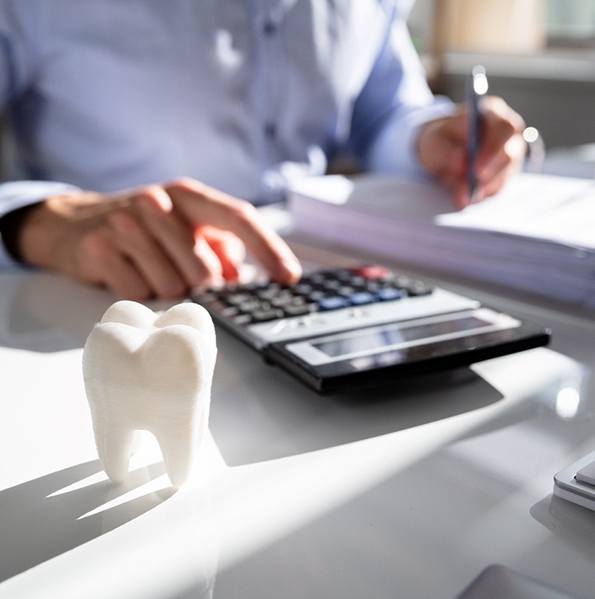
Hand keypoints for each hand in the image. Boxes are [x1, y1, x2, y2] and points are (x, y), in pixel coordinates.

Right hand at [18, 178, 301, 298]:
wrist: (73, 223)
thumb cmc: (144, 230)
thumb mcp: (185, 227)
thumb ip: (219, 248)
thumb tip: (241, 280)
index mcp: (188, 195)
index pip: (239, 218)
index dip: (269, 249)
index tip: (290, 277)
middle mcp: (158, 202)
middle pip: (205, 271)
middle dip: (200, 287)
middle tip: (180, 276)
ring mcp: (125, 223)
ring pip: (172, 287)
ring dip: (167, 291)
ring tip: (148, 269)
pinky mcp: (99, 248)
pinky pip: (139, 294)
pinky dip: (139, 293)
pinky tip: (127, 273)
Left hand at [416, 97, 525, 208]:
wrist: (439, 152)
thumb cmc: (439, 139)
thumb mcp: (434, 140)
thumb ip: (445, 149)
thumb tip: (461, 162)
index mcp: (493, 113)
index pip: (505, 128)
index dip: (493, 149)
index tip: (475, 169)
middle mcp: (508, 134)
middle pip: (510, 155)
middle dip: (489, 175)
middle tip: (469, 189)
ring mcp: (510, 155)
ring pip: (503, 176)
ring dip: (481, 189)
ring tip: (459, 197)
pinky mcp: (504, 175)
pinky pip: (496, 189)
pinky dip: (480, 195)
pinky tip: (463, 198)